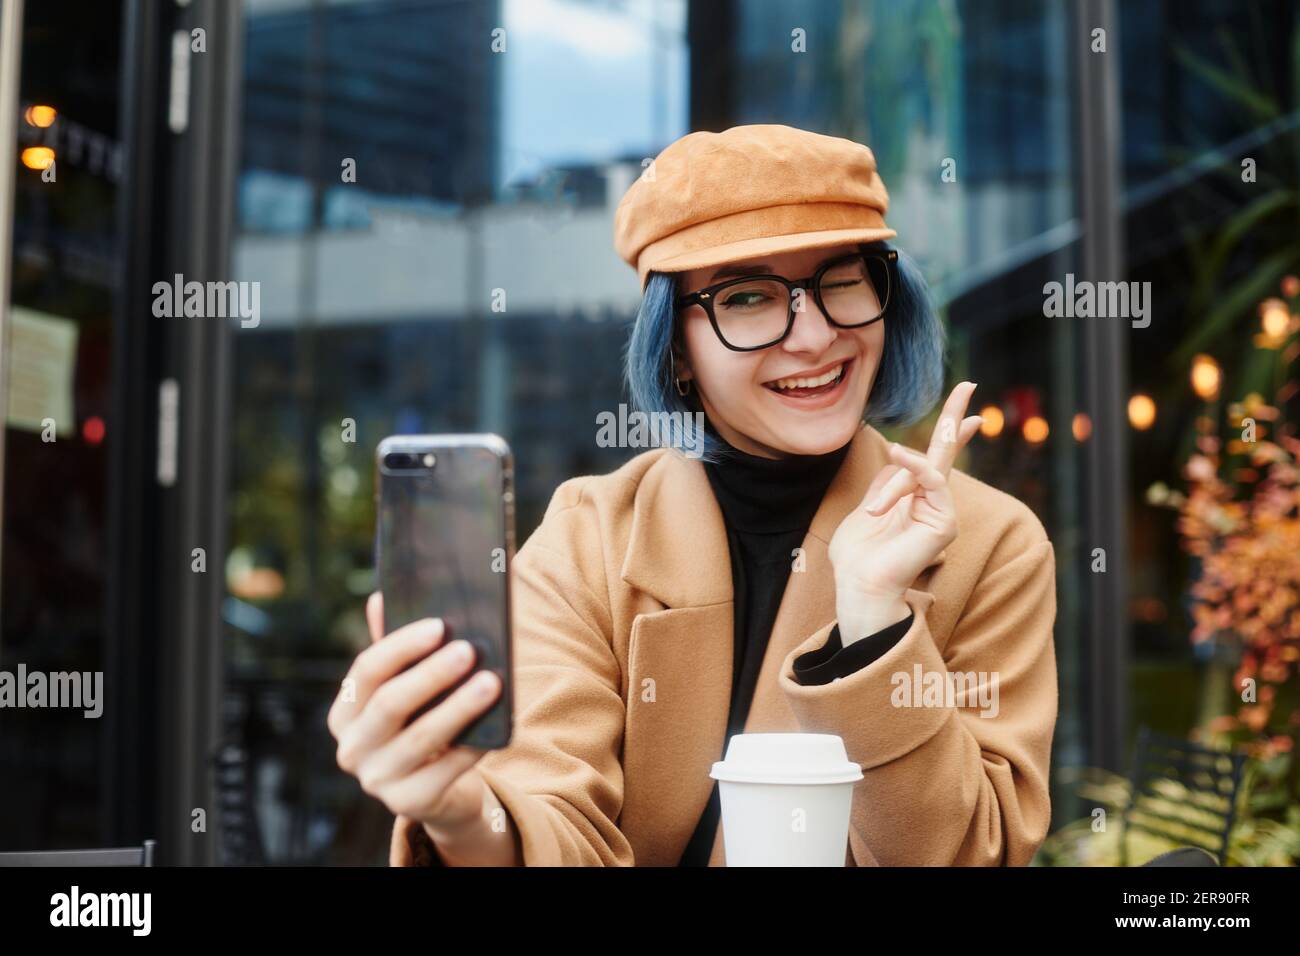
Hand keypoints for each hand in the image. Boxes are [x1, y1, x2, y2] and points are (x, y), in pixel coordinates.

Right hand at [327, 592, 500, 842]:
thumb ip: (395, 648)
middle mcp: (351, 748)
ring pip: (420, 738)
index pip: (366, 671)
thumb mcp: (408, 687)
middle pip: (389, 704)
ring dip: (458, 707)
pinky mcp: (407, 805)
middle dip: (431, 674)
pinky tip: (495, 726)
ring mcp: (376, 780)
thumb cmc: (423, 722)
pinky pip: (444, 772)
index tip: (439, 626)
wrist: (440, 790)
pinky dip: (471, 747)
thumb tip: (381, 596)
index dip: (401, 646)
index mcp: (346, 712)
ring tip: (491, 682)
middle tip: (468, 650)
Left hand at [828, 382, 981, 636]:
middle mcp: (932, 504)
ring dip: (896, 485)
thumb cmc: (858, 555)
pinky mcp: (944, 523)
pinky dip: (913, 468)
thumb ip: (886, 483)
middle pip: (948, 454)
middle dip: (955, 419)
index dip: (950, 433)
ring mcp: (941, 513)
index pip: (935, 460)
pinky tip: (900, 456)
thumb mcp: (867, 507)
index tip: (968, 409)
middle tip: (968, 386)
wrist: (859, 584)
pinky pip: (931, 481)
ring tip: (875, 514)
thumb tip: (901, 456)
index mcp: (914, 499)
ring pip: (926, 471)